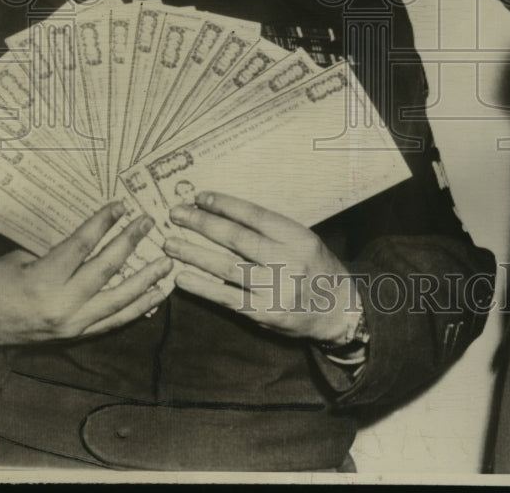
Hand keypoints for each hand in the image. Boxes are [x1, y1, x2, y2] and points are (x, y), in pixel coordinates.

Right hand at [0, 203, 172, 345]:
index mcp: (44, 280)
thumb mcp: (22, 258)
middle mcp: (62, 304)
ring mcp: (73, 323)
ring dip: (146, 280)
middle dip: (130, 242)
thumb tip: (96, 231)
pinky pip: (115, 321)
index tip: (122, 205)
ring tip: (167, 263)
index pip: (82, 245)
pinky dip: (139, 307)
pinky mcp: (78, 335)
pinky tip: (157, 294)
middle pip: (106, 268)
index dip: (104, 222)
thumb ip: (60, 249)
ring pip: (119, 300)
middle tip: (149, 222)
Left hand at [165, 192, 360, 345]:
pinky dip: (202, 288)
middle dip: (202, 223)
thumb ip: (271, 231)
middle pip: (237, 238)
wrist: (339, 309)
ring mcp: (276, 288)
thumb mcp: (303, 241)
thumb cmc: (316, 268)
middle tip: (175, 214)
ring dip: (195, 254)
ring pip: (227, 267)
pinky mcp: (265, 313)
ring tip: (170, 243)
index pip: (255, 216)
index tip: (200, 196)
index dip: (225, 205)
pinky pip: (227, 298)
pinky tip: (182, 278)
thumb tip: (225, 214)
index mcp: (298, 237)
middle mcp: (288, 261)